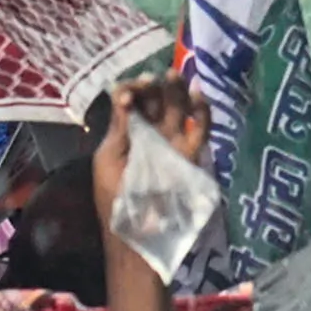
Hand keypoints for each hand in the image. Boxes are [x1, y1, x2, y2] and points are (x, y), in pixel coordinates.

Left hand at [89, 67, 208, 229]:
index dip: (133, 90)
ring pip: (179, 108)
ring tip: (175, 75)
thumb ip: (120, 128)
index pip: (132, 101)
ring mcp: (172, 142)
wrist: (139, 235)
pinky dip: (202, 110)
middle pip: (157, 100)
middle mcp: (150, 134)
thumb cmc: (116, 199)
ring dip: (178, 90)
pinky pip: (201, 127)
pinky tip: (198, 95)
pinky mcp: (191, 153)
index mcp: (125, 134)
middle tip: (157, 78)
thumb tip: (125, 93)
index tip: (132, 92)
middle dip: (156, 86)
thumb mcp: (108, 161)